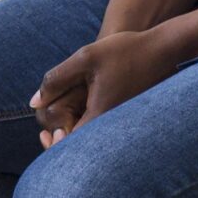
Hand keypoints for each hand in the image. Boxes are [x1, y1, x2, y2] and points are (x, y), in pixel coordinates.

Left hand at [31, 27, 180, 146]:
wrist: (163, 49)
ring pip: (94, 141)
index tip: (45, 134)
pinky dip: (89, 130)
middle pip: (83, 148)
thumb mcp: (84, 58)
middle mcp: (116, 125)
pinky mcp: (130, 120)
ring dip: (75, 137)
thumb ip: (56, 79)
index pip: (72, 145)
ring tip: (57, 127)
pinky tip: (79, 117)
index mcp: (102, 114)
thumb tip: (34, 104)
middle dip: (63, 145)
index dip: (54, 145)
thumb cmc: (124, 50)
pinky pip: (105, 133)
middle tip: (45, 134)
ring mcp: (125, 124)